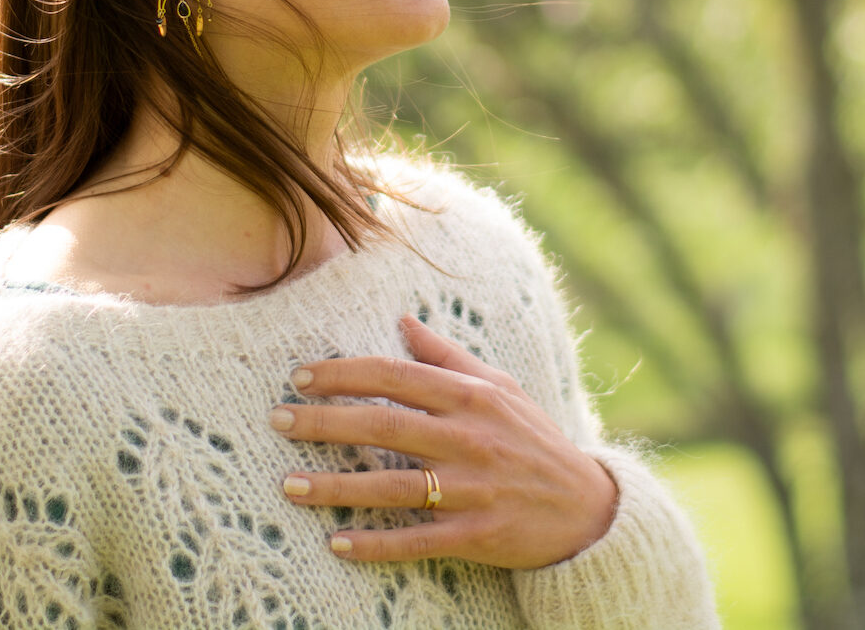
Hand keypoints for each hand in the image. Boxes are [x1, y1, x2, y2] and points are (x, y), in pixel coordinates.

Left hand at [268, 313, 619, 566]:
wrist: (587, 509)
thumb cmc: (534, 441)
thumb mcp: (501, 389)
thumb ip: (448, 357)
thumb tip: (402, 320)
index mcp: (472, 397)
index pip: (396, 375)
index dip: (345, 373)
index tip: (301, 376)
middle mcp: (469, 438)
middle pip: (383, 424)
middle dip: (325, 421)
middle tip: (277, 420)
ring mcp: (472, 489)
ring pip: (391, 485)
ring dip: (335, 485)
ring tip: (289, 484)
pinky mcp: (476, 535)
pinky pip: (416, 540)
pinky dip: (375, 545)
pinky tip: (336, 543)